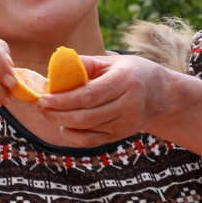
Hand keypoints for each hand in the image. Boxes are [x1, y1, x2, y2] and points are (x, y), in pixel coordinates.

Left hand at [33, 54, 201, 166]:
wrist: (161, 96)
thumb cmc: (131, 73)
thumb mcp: (112, 61)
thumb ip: (85, 63)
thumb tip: (56, 66)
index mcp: (125, 81)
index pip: (89, 95)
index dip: (64, 99)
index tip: (44, 98)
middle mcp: (127, 104)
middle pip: (86, 115)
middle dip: (58, 113)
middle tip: (41, 106)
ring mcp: (125, 123)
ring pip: (88, 129)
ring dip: (62, 123)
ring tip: (48, 113)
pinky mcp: (120, 135)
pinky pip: (92, 141)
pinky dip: (73, 136)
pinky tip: (63, 126)